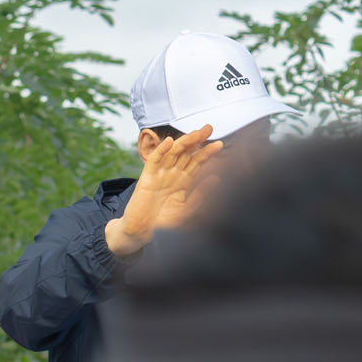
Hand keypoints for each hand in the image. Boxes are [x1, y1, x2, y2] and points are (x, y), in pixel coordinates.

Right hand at [109, 125, 223, 255]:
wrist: (141, 233)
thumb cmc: (163, 224)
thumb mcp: (187, 209)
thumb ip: (201, 194)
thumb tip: (216, 178)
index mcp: (182, 182)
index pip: (196, 162)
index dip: (207, 152)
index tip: (220, 143)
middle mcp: (171, 175)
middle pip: (186, 153)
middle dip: (197, 140)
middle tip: (208, 127)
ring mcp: (158, 175)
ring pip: (172, 153)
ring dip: (183, 142)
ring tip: (195, 133)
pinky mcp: (146, 178)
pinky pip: (153, 161)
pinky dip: (160, 151)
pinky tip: (169, 142)